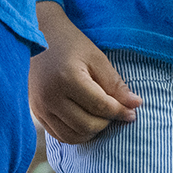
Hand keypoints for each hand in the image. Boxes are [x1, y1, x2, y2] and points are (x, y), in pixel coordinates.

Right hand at [30, 2, 141, 142]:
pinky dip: (76, 134)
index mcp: (67, 79)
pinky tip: (86, 122)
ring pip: (72, 136)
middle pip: (86, 125)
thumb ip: (115, 84)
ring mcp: (40, 107)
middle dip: (106, 123)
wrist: (40, 35)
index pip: (100, 106)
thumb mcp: (97, 58)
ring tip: (101, 118)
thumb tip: (135, 105)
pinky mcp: (36, 112)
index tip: (133, 113)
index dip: (120, 112)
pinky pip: (59, 136)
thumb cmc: (71, 44)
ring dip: (92, 132)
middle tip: (116, 113)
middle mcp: (50, 97)